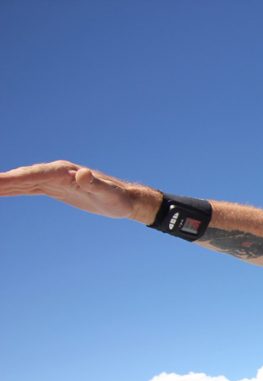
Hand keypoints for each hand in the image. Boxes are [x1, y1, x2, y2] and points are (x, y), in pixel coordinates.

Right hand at [0, 160, 155, 221]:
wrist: (124, 199)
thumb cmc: (118, 198)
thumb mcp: (109, 194)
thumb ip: (95, 184)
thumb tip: (82, 174)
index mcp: (65, 172)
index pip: (35, 175)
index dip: (15, 178)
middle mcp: (56, 172)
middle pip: (23, 176)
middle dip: (3, 180)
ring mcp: (53, 180)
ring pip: (23, 182)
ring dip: (4, 184)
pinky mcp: (54, 188)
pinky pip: (28, 188)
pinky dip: (13, 189)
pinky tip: (1, 191)